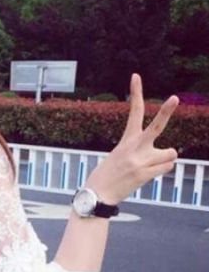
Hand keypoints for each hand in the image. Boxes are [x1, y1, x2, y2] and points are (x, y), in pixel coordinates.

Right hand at [86, 73, 179, 204]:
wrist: (97, 195)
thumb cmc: (109, 176)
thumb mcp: (121, 157)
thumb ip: (145, 151)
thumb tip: (171, 155)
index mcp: (126, 139)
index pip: (134, 112)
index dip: (136, 92)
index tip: (136, 75)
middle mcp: (134, 147)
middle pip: (156, 126)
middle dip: (167, 111)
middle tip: (175, 98)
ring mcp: (139, 161)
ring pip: (170, 154)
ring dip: (164, 160)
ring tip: (147, 167)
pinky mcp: (144, 174)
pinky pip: (166, 167)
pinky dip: (161, 170)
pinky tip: (146, 176)